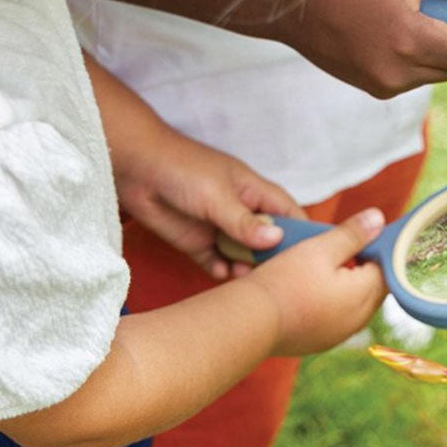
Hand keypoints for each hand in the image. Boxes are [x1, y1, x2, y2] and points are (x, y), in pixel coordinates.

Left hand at [115, 127, 304, 281]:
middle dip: (274, 258)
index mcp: (255, 192)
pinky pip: (216, 263)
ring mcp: (219, 228)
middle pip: (269, 241)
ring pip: (243, 256)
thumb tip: (276, 241)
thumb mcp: (218, 195)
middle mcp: (242, 212)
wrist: (134, 167)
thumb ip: (244, 222)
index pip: (289, 214)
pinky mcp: (196, 242)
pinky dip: (221, 272)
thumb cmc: (183, 169)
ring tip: (246, 279)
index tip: (312, 257)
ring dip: (247, 269)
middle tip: (278, 278)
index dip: (302, 233)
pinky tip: (221, 274)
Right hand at [246, 209, 387, 355]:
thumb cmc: (285, 280)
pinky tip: (310, 290)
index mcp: (364, 295)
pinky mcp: (321, 342)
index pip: (387, 267)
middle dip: (362, 267)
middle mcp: (359, 320)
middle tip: (339, 248)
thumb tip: (380, 219)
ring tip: (322, 268)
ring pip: (355, 303)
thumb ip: (352, 234)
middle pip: (373, 286)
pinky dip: (331, 302)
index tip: (358, 235)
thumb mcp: (320, 248)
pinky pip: (337, 317)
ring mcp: (340, 334)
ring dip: (346, 285)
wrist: (250, 321)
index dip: (375, 247)